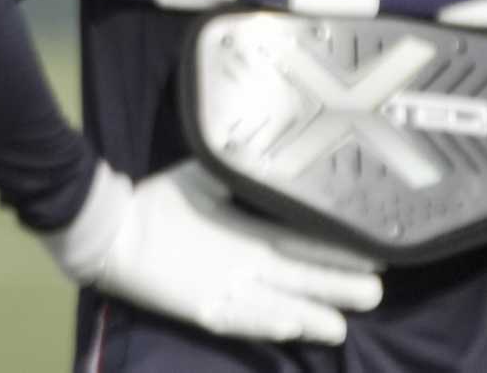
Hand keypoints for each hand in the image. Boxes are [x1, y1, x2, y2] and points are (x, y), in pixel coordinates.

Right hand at [43, 161, 382, 344]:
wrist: (110, 231)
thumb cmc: (156, 200)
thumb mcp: (198, 176)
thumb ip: (234, 174)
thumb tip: (262, 153)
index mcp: (242, 228)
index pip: (300, 239)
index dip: (337, 248)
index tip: (374, 252)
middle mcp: (242, 261)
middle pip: (299, 276)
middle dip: (339, 285)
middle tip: (376, 291)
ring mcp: (224, 290)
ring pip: (277, 306)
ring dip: (311, 316)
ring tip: (342, 328)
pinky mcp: (204, 311)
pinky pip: (240, 322)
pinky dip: (265, 326)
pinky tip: (289, 331)